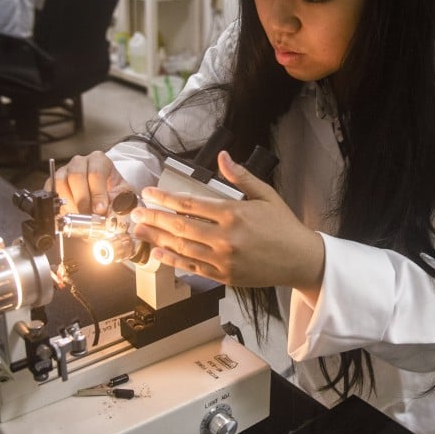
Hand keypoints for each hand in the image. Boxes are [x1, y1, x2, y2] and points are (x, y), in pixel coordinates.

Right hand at [46, 151, 133, 214]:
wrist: (104, 190)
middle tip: (88, 215)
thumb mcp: (121, 195)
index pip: (96, 173)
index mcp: (99, 160)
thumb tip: (111, 213)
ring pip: (60, 182)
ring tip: (79, 215)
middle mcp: (80, 162)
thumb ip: (118, 203)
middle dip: (82, 199)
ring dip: (69, 202)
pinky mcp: (53, 181)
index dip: (97, 193)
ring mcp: (65, 170)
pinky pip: (51, 191)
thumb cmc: (113, 190)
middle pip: (76, 176)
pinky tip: (69, 213)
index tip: (100, 210)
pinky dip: (58, 204)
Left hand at [131, 151, 324, 297]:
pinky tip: (158, 254)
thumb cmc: (283, 226)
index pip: (190, 204)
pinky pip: (192, 268)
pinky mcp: (224, 276)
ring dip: (156, 240)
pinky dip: (173, 261)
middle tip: (134, 214)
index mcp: (234, 214)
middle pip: (180, 227)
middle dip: (153, 219)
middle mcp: (225, 238)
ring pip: (182, 248)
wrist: (299, 260)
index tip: (149, 193)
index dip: (165, 198)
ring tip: (138, 232)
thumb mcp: (266, 195)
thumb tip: (223, 157)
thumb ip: (241, 177)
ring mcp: (223, 260)